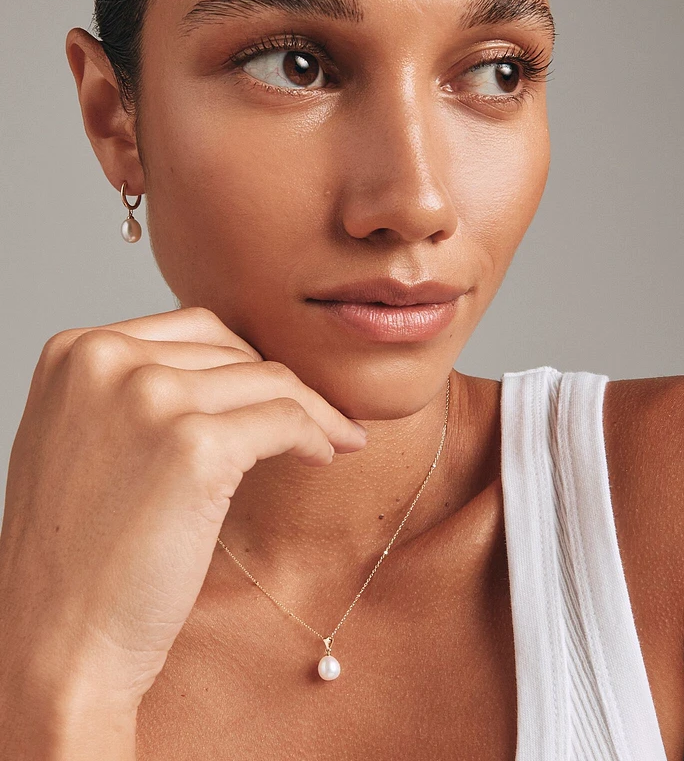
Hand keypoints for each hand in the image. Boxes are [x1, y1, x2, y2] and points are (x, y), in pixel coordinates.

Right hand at [0, 306, 366, 712]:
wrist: (56, 646)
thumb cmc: (75, 556)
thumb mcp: (82, 440)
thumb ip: (131, 390)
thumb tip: (226, 368)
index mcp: (76, 351)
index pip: (193, 330)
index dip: (246, 361)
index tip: (276, 390)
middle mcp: (105, 360)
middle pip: (233, 351)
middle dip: (281, 385)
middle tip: (318, 417)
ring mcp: (148, 398)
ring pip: (268, 380)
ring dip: (313, 409)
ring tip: (333, 439)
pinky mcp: (194, 446)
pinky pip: (284, 420)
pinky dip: (317, 434)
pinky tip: (324, 456)